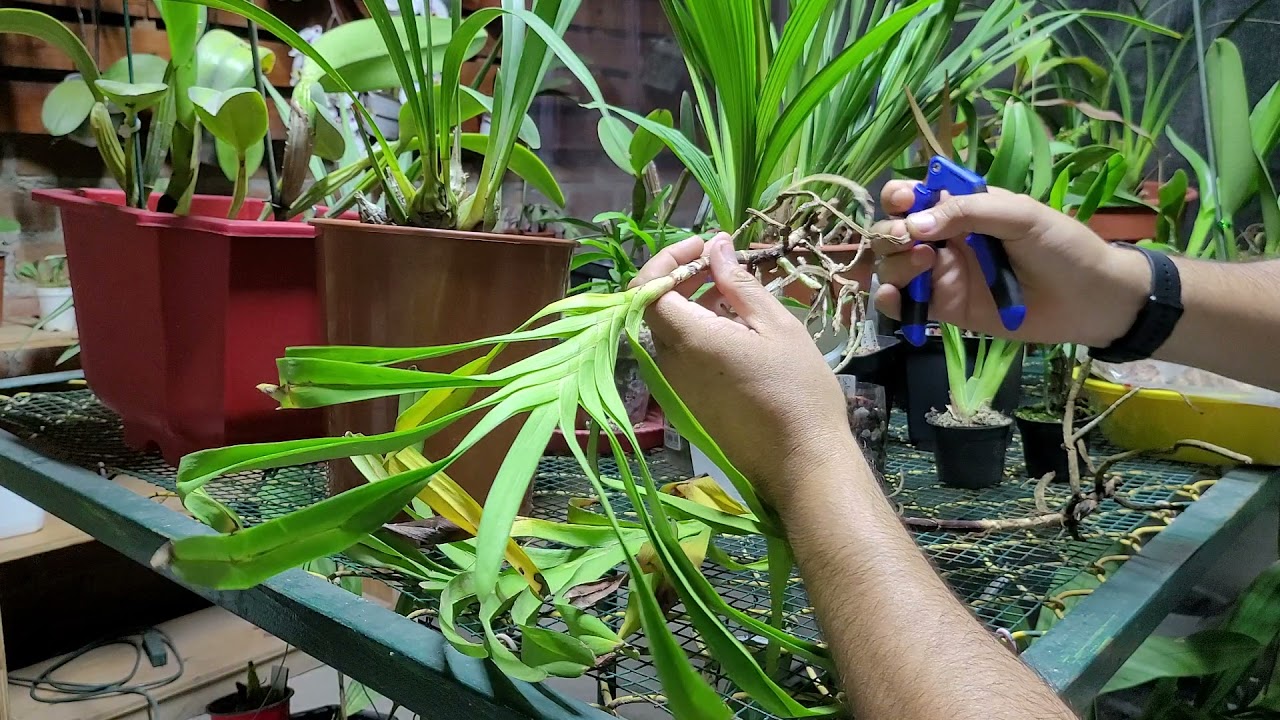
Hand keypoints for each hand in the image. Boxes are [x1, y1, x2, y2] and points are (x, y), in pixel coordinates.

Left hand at [631, 233, 860, 512]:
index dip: (667, 260)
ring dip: (689, 306)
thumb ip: (738, 284)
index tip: (703, 247)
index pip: (646, 289)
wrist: (801, 463)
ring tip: (733, 295)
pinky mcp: (685, 405)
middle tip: (721, 264)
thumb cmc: (796, 390)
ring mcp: (673, 388)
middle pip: (652, 309)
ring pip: (665, 334)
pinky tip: (733, 331)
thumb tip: (716, 246)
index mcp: (688, 339)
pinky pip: (677, 359)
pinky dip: (694, 334)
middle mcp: (669, 364)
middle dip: (680, 278)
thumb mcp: (775, 326)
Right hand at [871, 181, 1148, 346]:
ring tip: (925, 264)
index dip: (899, 196)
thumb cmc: (1062, 246)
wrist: (1090, 299)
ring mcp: (942, 274)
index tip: (903, 202)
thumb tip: (916, 223)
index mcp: (961, 208)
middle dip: (892, 233)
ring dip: (895, 263)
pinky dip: (889, 300)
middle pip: (894, 231)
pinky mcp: (945, 309)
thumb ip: (968, 211)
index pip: (913, 196)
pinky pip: (904, 304)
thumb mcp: (1020, 215)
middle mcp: (945, 239)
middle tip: (914, 240)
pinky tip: (893, 296)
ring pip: (893, 266)